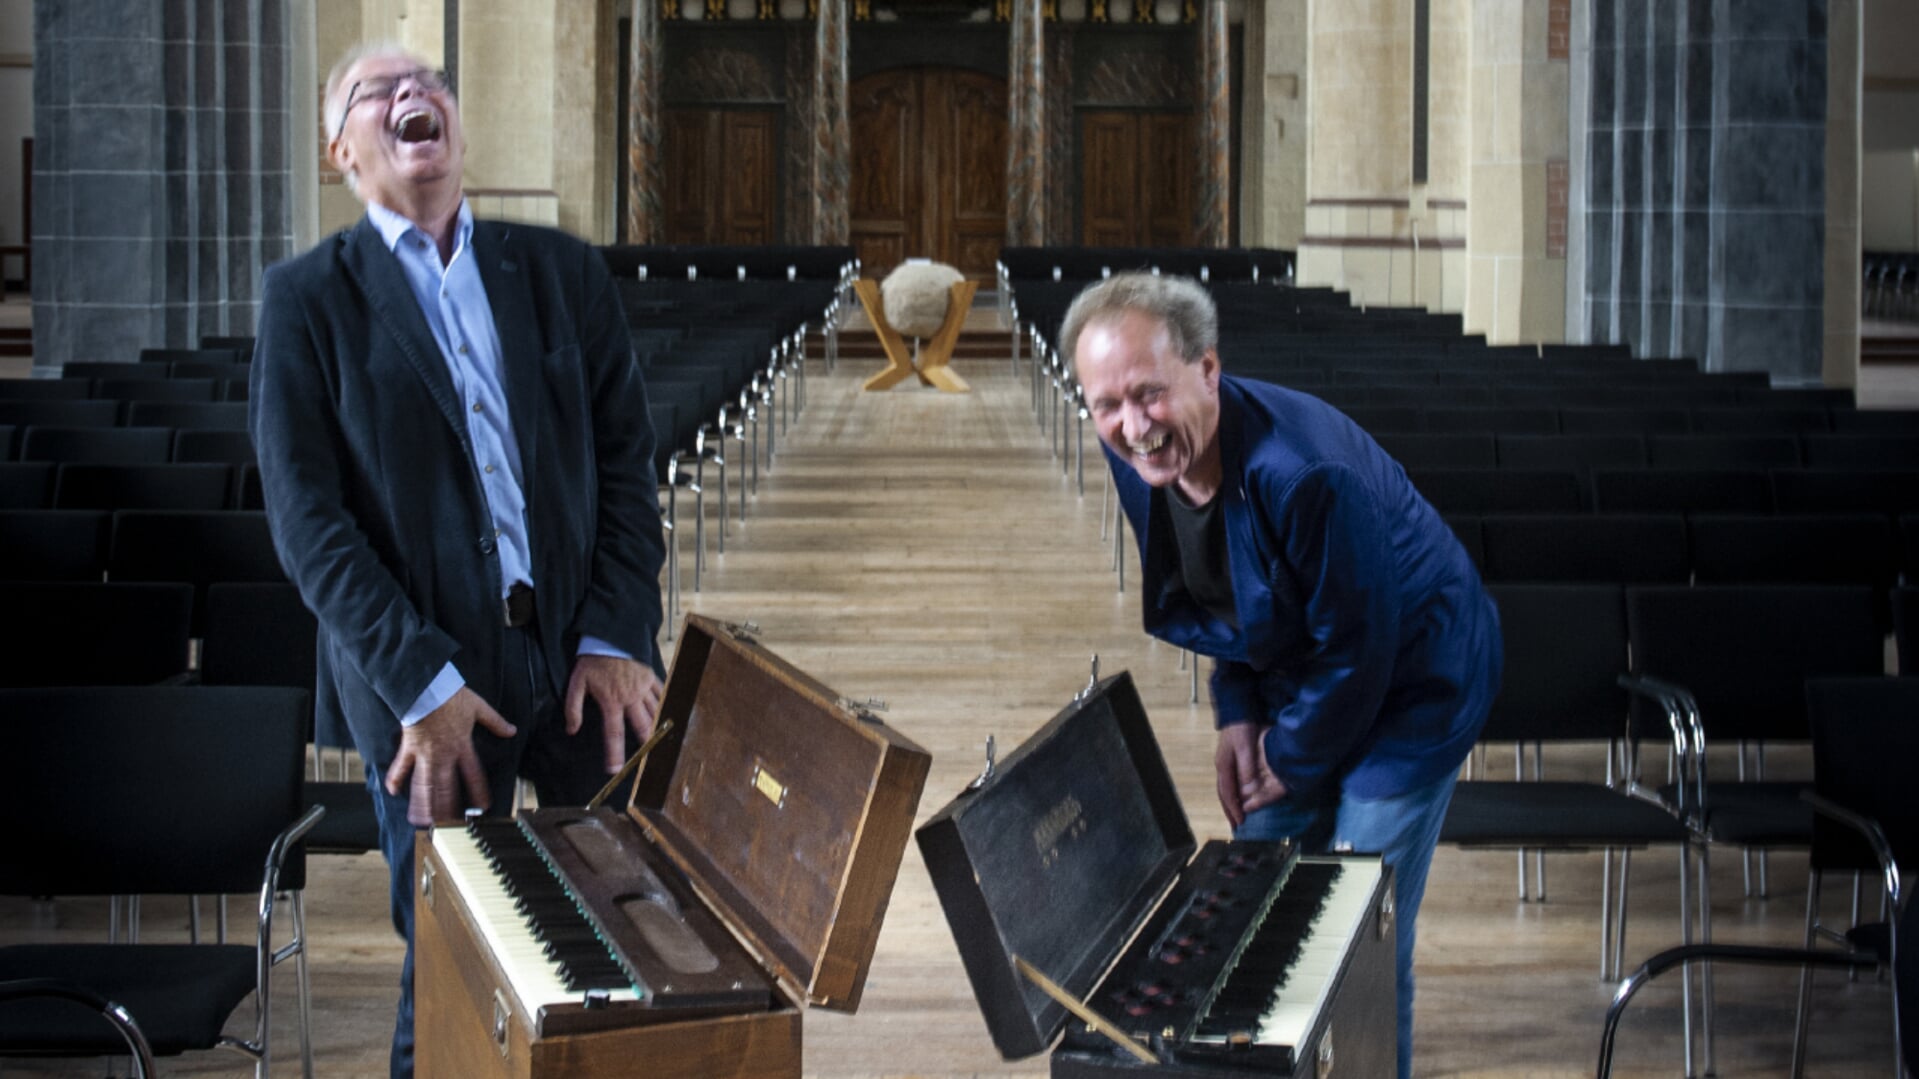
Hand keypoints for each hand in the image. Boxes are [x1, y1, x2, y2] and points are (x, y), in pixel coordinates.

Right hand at [385, 687, 517, 826]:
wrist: (426, 687)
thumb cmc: (452, 696)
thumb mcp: (479, 708)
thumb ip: (495, 722)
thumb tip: (512, 730)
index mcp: (462, 746)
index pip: (473, 774)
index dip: (479, 792)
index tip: (483, 807)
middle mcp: (443, 754)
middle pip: (446, 787)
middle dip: (448, 808)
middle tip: (448, 824)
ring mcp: (424, 754)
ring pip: (424, 783)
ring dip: (424, 803)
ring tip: (424, 819)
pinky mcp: (408, 748)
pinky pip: (400, 766)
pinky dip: (395, 778)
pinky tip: (392, 792)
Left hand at [565, 655, 664, 772]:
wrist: (607, 637)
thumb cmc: (591, 662)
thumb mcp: (576, 684)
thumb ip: (572, 708)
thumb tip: (571, 730)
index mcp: (611, 701)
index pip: (613, 733)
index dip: (614, 753)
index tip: (615, 769)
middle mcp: (630, 698)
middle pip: (641, 726)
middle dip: (645, 745)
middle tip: (647, 760)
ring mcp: (643, 687)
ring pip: (654, 712)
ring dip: (656, 728)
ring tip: (659, 743)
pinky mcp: (650, 677)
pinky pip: (660, 693)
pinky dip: (664, 705)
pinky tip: (667, 715)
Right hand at [1215, 723, 1286, 827]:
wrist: (1237, 710)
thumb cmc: (1241, 728)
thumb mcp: (1245, 748)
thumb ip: (1246, 768)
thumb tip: (1247, 790)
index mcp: (1223, 766)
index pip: (1227, 793)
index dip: (1233, 809)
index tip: (1240, 822)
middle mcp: (1221, 766)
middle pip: (1223, 793)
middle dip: (1229, 810)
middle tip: (1235, 825)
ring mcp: (1224, 762)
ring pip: (1225, 787)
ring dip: (1230, 802)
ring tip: (1236, 814)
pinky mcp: (1229, 759)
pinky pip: (1230, 781)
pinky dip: (1233, 792)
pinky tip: (1239, 795)